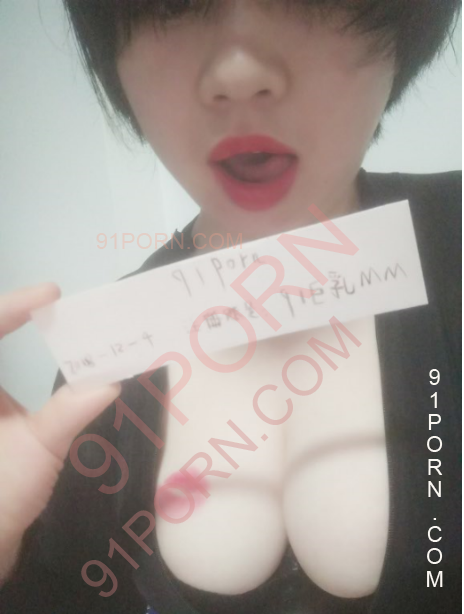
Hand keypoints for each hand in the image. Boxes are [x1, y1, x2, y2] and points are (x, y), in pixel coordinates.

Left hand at [0, 283, 120, 580]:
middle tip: (56, 308)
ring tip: (56, 327)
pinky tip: (55, 370)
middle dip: (15, 316)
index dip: (13, 305)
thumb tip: (113, 380)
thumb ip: (73, 410)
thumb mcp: (38, 450)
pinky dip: (24, 369)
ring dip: (17, 338)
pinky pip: (4, 381)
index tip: (51, 294)